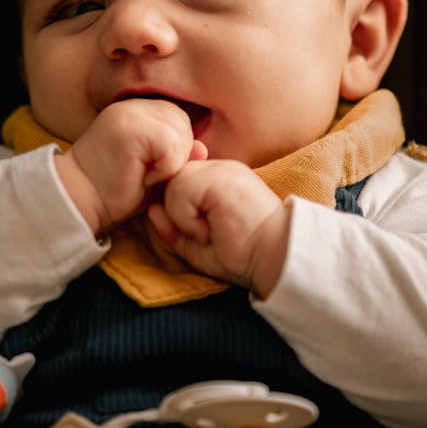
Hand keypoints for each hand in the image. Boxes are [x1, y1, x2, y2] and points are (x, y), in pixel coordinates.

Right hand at [54, 99, 206, 235]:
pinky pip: (172, 147)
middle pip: (184, 124)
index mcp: (138, 109)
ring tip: (143, 174)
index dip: (175, 150)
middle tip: (146, 173)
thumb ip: (180, 156)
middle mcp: (134, 105)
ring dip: (170, 163)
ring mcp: (130, 113)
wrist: (79, 201)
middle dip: (176, 155)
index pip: (180, 120)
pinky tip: (142, 177)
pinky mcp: (130, 129)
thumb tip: (202, 148)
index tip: (147, 168)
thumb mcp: (156, 171)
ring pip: (180, 134)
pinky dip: (164, 169)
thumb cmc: (116, 190)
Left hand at [148, 159, 289, 297]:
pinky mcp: (220, 178)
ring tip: (209, 232)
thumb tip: (152, 210)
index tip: (195, 229)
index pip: (178, 178)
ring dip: (182, 216)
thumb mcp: (197, 245)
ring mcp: (221, 169)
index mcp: (217, 179)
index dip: (174, 205)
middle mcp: (219, 168)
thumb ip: (172, 228)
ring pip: (172, 183)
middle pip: (171, 178)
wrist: (275, 259)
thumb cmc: (242, 256)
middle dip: (176, 211)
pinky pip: (180, 191)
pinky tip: (210, 229)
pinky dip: (187, 218)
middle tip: (203, 233)